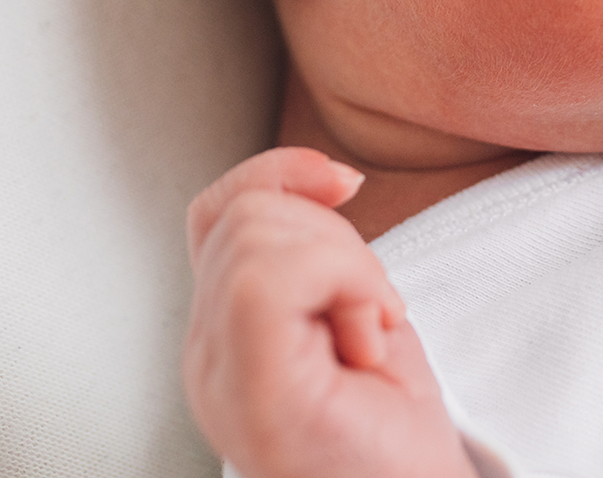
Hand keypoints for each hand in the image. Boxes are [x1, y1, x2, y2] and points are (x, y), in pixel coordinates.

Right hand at [184, 147, 475, 477]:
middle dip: (334, 239)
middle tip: (371, 319)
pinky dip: (341, 280)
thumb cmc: (397, 430)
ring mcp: (217, 377)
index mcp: (224, 333)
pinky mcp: (250, 392)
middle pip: (248, 213)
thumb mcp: (357, 310)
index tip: (346, 185)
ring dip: (347, 267)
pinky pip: (266, 277)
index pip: (217, 213)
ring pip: (257, 233)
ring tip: (367, 338)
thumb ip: (320, 255)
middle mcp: (205, 355)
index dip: (279, 173)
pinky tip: (366, 338)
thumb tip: (329, 178)